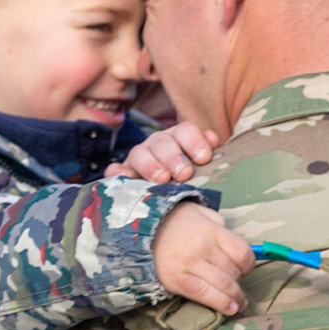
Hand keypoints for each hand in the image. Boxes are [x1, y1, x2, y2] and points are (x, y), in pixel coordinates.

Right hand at [106, 121, 220, 181]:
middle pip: (163, 142)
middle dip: (174, 157)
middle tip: (184, 173)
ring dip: (150, 165)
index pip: (185, 131)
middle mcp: (156, 143)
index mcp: (178, 137)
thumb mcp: (202, 166)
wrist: (169, 199)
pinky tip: (125, 179)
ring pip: (139, 154)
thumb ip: (208, 153)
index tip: (204, 158)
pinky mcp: (122, 173)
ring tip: (162, 179)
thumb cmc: (191, 180)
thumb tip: (213, 140)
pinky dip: (118, 173)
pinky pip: (115, 170)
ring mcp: (137, 157)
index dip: (195, 142)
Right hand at [152, 202, 253, 315]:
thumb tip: (237, 247)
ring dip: (236, 298)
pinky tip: (230, 308)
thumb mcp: (201, 213)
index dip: (249, 265)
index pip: (242, 253)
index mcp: (211, 230)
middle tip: (238, 286)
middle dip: (239, 282)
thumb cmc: (176, 222)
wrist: (141, 230)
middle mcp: (202, 247)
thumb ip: (221, 226)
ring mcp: (189, 265)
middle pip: (233, 271)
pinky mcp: (177, 280)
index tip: (246, 269)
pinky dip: (221, 304)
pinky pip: (205, 295)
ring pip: (223, 286)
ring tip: (240, 303)